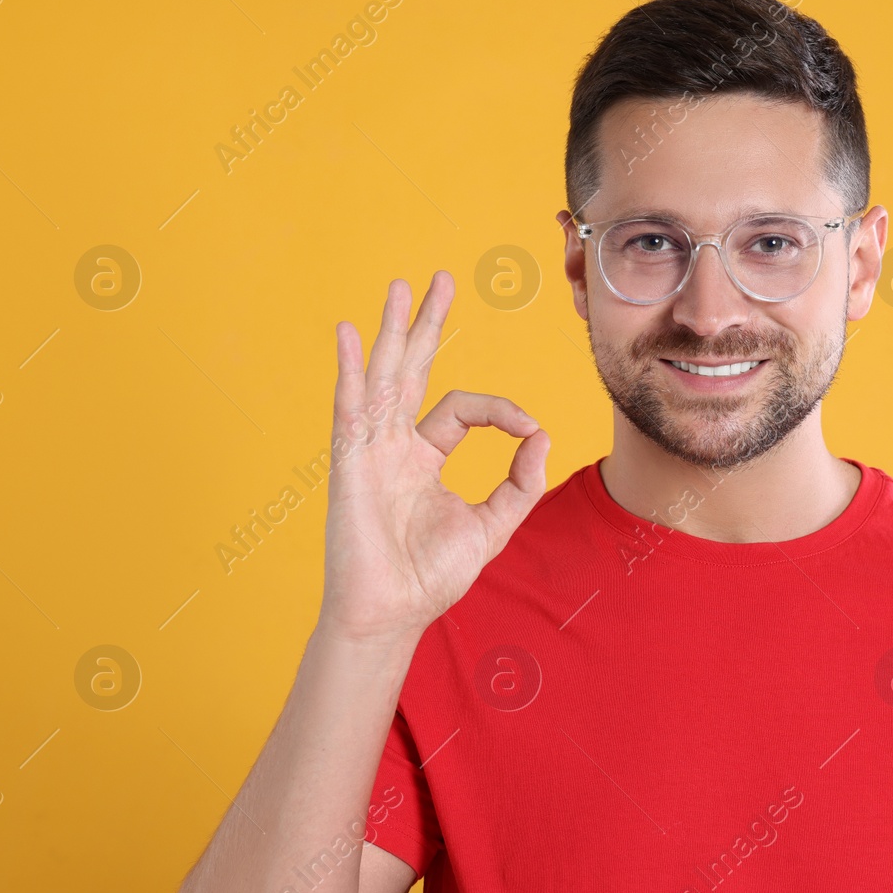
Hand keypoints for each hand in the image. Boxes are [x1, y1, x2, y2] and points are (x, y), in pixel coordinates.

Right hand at [317, 270, 549, 646]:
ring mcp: (370, 449)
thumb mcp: (493, 525)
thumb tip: (543, 436)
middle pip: (414, 370)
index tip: (531, 431)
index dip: (503, 411)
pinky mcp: (350, 463)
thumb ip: (521, 482)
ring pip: (385, 376)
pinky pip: (351, 408)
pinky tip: (349, 334)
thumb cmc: (431, 576)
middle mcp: (395, 444)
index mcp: (425, 456)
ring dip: (394, 331)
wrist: (393, 613)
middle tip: (441, 280)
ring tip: (402, 287)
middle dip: (429, 325)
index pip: (464, 408)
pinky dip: (350, 371)